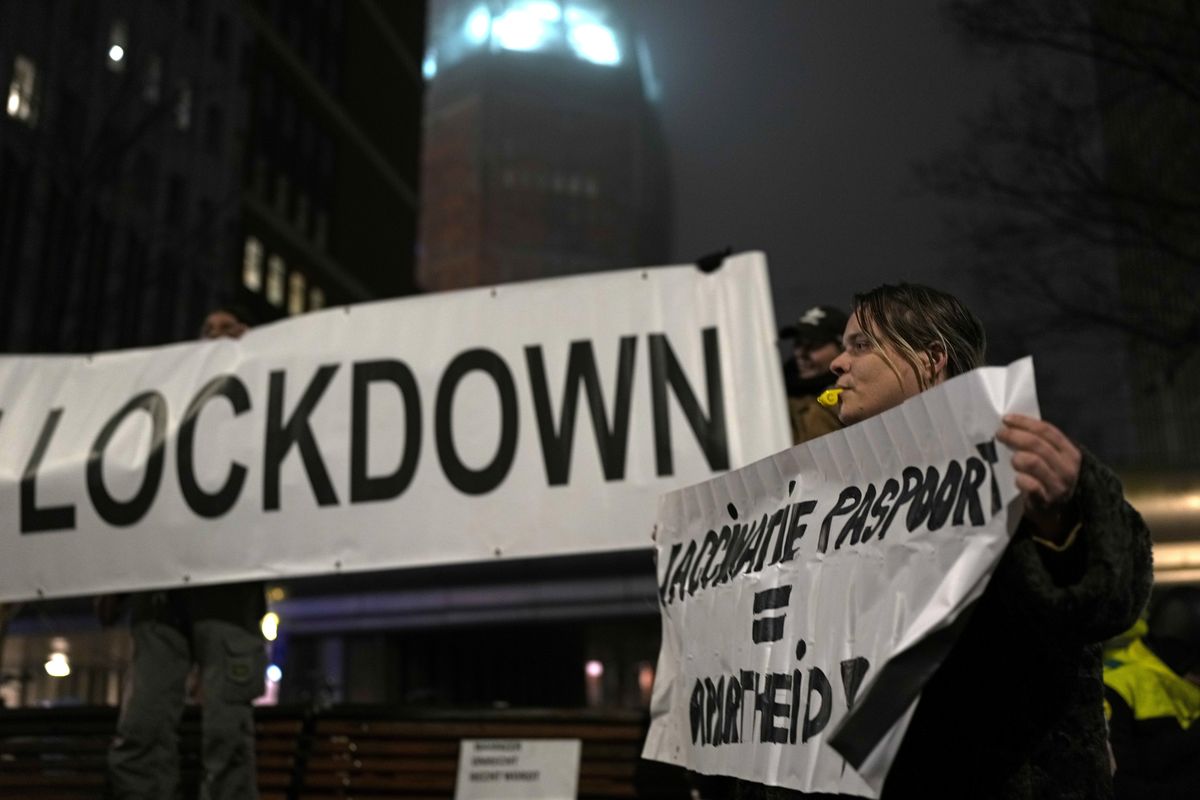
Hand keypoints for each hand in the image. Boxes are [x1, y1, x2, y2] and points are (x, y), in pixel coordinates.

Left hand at [996, 414, 1080, 542]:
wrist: (1055, 515)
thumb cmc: (1048, 480)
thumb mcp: (1052, 460)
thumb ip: (1040, 444)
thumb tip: (1011, 424)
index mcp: (1070, 453)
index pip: (1048, 431)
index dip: (1025, 422)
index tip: (1006, 419)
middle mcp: (1068, 468)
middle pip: (1038, 444)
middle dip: (1015, 436)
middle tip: (999, 435)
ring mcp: (1058, 486)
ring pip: (1033, 462)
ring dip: (1017, 457)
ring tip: (1010, 459)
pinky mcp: (1046, 501)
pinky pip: (1030, 485)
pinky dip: (1020, 479)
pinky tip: (1015, 478)